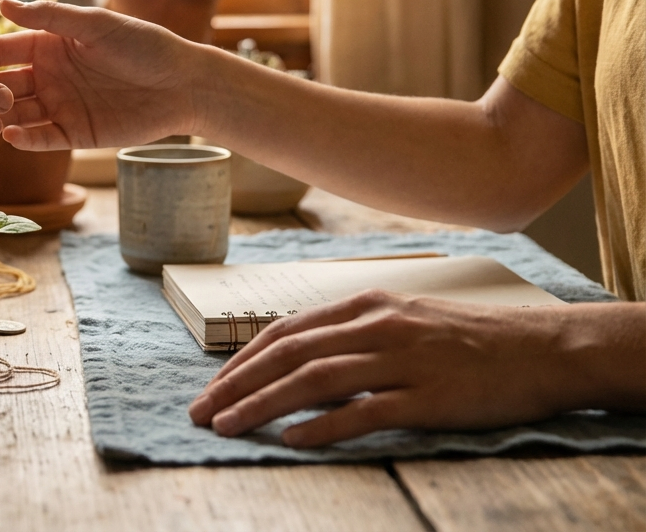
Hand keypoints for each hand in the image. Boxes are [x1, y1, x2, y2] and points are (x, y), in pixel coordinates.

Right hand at [0, 0, 199, 149]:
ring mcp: (59, 106)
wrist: (183, 85)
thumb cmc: (144, 45)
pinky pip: (42, 138)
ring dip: (1, 115)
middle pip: (6, 83)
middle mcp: (48, 76)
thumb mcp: (95, 25)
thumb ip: (50, 18)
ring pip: (18, 113)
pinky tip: (12, 136)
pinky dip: (26, 138)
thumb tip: (3, 3)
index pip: (6, 49)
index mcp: (49, 45)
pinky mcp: (74, 134)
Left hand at [185, 289, 597, 446]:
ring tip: (229, 427)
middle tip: (201, 413)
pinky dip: (325, 425)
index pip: (285, 332)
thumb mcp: (404, 321)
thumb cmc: (470, 340)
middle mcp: (378, 327)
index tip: (212, 389)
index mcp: (366, 306)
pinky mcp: (430, 397)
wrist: (544, 349)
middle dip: (237, 384)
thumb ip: (352, 337)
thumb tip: (298, 364)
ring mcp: (404, 360)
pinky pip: (366, 411)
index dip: (242, 361)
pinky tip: (293, 440)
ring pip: (316, 380)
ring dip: (264, 404)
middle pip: (289, 355)